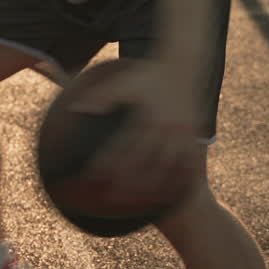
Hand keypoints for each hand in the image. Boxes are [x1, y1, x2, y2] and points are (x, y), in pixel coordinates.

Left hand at [69, 60, 205, 202]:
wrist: (186, 63)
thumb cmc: (149, 74)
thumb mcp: (124, 82)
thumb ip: (100, 97)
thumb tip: (74, 109)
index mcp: (144, 116)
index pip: (122, 145)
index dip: (106, 162)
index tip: (92, 177)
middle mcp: (164, 126)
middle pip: (144, 161)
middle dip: (127, 182)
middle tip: (111, 199)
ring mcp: (182, 133)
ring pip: (167, 167)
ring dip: (152, 187)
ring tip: (139, 204)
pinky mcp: (194, 134)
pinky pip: (189, 162)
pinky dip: (179, 179)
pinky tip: (171, 195)